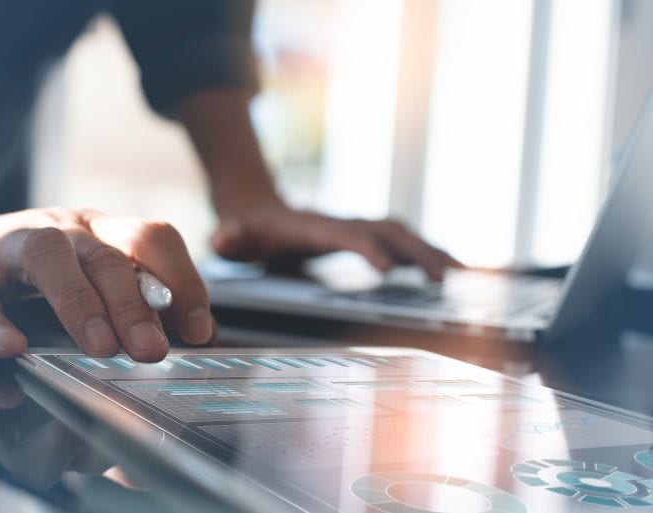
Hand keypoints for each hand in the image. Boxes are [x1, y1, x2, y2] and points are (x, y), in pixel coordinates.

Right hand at [0, 208, 212, 360]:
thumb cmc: (33, 279)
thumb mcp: (90, 281)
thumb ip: (136, 302)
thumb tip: (195, 338)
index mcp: (102, 234)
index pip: (154, 239)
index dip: (183, 281)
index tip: (199, 332)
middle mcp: (62, 230)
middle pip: (108, 254)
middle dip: (136, 303)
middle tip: (152, 352)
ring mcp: (7, 242)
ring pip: (48, 256)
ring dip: (79, 302)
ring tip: (99, 348)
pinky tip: (11, 346)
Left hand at [211, 204, 462, 280]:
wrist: (257, 209)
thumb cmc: (247, 230)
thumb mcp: (233, 235)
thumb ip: (229, 237)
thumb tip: (223, 238)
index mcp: (312, 228)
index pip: (345, 235)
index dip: (366, 248)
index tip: (390, 269)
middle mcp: (340, 223)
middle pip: (386, 231)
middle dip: (415, 252)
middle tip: (442, 279)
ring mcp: (353, 228)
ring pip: (400, 233)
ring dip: (429, 251)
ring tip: (458, 275)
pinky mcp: (361, 236)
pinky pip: (400, 240)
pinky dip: (425, 252)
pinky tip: (445, 270)